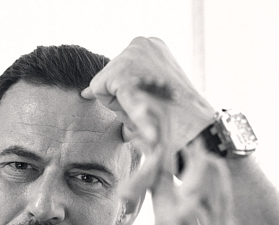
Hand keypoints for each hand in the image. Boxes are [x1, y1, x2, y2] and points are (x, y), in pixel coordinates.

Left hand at [81, 37, 214, 149]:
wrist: (196, 127)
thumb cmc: (174, 117)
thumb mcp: (148, 94)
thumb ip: (122, 90)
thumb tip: (83, 93)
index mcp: (151, 46)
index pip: (120, 72)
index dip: (125, 95)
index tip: (148, 102)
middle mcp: (141, 44)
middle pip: (109, 76)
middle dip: (121, 97)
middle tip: (151, 106)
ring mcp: (132, 55)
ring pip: (104, 86)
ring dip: (120, 104)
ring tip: (148, 109)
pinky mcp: (123, 73)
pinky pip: (101, 91)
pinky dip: (109, 103)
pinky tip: (119, 109)